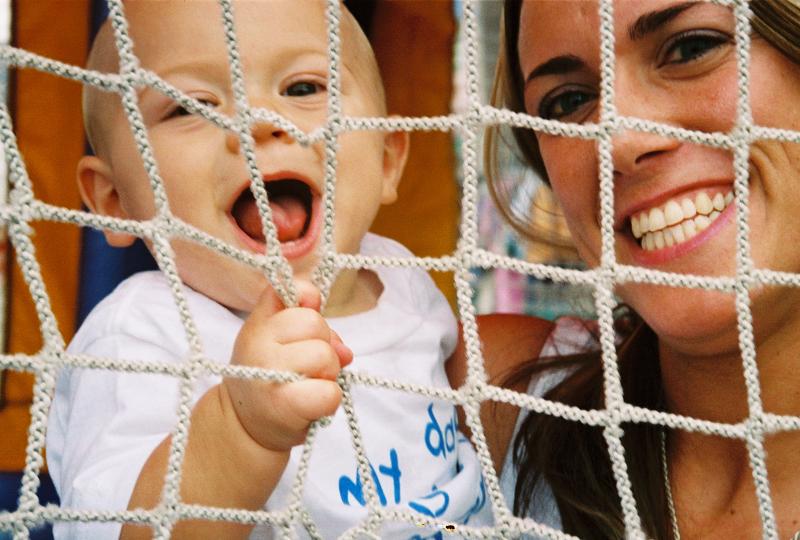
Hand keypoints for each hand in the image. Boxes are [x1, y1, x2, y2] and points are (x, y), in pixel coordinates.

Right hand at [221, 280, 352, 452]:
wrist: (245, 425)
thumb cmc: (270, 376)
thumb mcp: (276, 339)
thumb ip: (307, 324)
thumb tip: (343, 349)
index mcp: (259, 323)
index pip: (303, 294)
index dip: (311, 308)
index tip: (303, 330)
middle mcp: (259, 344)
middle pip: (317, 325)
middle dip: (323, 345)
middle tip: (305, 366)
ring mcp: (271, 374)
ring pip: (326, 356)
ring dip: (328, 374)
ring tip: (307, 385)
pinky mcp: (286, 405)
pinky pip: (330, 392)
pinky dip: (329, 400)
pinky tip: (311, 405)